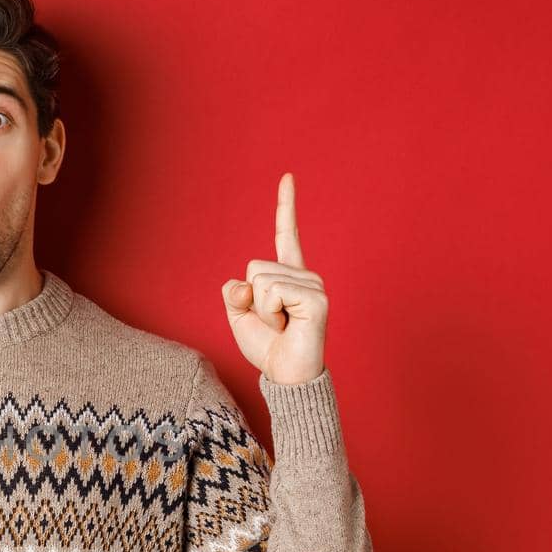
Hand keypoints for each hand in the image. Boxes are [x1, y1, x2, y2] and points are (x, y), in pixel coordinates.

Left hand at [222, 172, 327, 384]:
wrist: (285, 374)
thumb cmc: (268, 347)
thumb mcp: (240, 316)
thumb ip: (234, 293)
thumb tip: (244, 282)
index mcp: (287, 276)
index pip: (287, 234)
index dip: (286, 205)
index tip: (287, 176)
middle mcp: (305, 276)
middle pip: (254, 266)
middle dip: (252, 299)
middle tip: (273, 322)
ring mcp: (314, 286)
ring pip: (261, 279)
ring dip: (262, 311)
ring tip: (281, 326)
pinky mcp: (316, 299)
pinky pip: (272, 292)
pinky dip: (270, 313)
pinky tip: (288, 326)